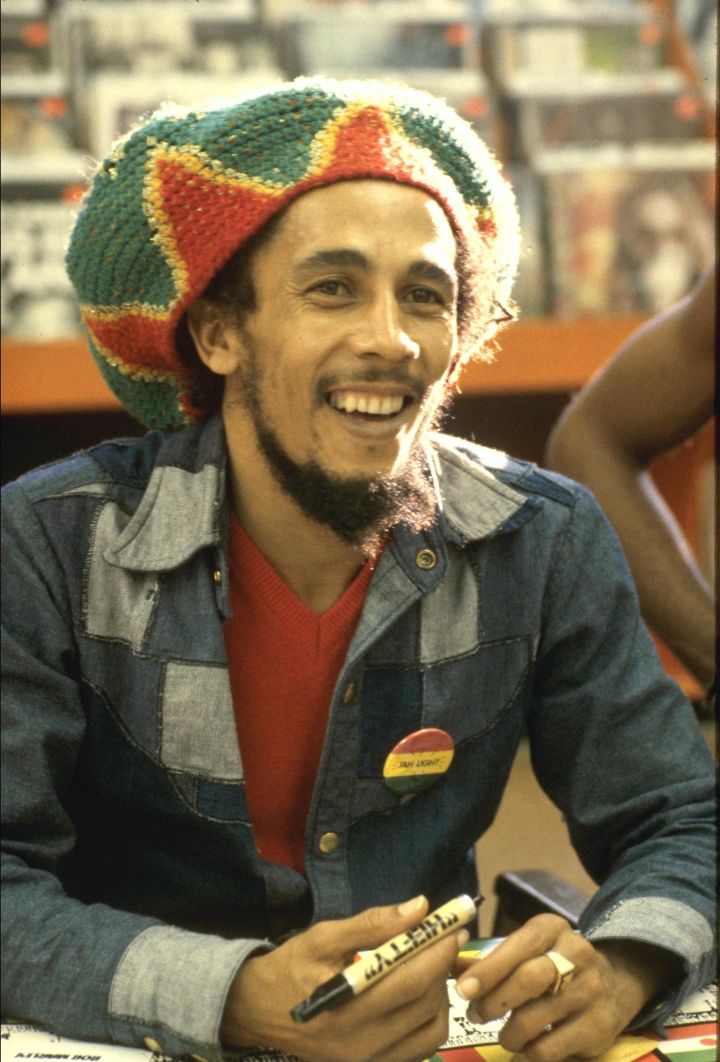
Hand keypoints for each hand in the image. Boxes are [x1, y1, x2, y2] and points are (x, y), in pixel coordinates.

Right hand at [221, 895, 468, 1061]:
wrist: (256, 1011)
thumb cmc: (290, 967)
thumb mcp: (323, 937)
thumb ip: (371, 924)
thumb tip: (419, 907)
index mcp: (343, 1009)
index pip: (408, 983)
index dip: (437, 954)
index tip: (453, 927)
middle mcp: (358, 1044)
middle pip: (423, 1006)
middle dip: (442, 968)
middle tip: (445, 940)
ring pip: (429, 1031)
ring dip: (440, 995)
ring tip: (430, 968)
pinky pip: (418, 1049)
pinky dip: (429, 1020)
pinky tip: (419, 995)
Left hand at [454, 914, 678, 1060]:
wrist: (616, 983)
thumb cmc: (555, 964)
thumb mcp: (530, 950)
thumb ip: (493, 959)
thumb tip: (451, 967)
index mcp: (552, 928)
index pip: (519, 944)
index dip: (489, 969)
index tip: (464, 990)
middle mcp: (576, 954)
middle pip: (529, 979)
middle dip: (495, 1001)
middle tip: (475, 1015)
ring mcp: (591, 990)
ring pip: (536, 1019)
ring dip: (508, 1034)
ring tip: (503, 1036)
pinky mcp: (600, 1026)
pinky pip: (550, 1048)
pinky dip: (528, 1053)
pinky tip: (524, 1049)